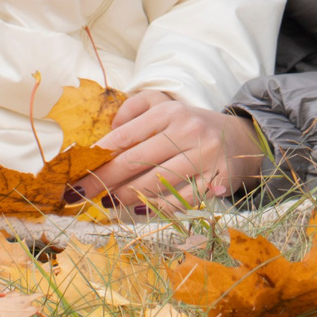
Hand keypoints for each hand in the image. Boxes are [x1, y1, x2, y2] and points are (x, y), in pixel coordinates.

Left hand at [81, 92, 268, 206]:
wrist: (239, 139)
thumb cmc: (190, 125)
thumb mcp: (163, 106)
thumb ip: (133, 110)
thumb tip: (109, 132)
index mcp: (169, 112)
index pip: (125, 136)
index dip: (98, 156)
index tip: (77, 172)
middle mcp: (187, 131)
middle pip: (136, 161)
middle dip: (104, 180)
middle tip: (80, 194)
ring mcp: (204, 157)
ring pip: (156, 182)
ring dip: (126, 196)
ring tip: (108, 201)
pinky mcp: (216, 179)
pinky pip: (180, 200)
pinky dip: (157, 207)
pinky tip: (139, 209)